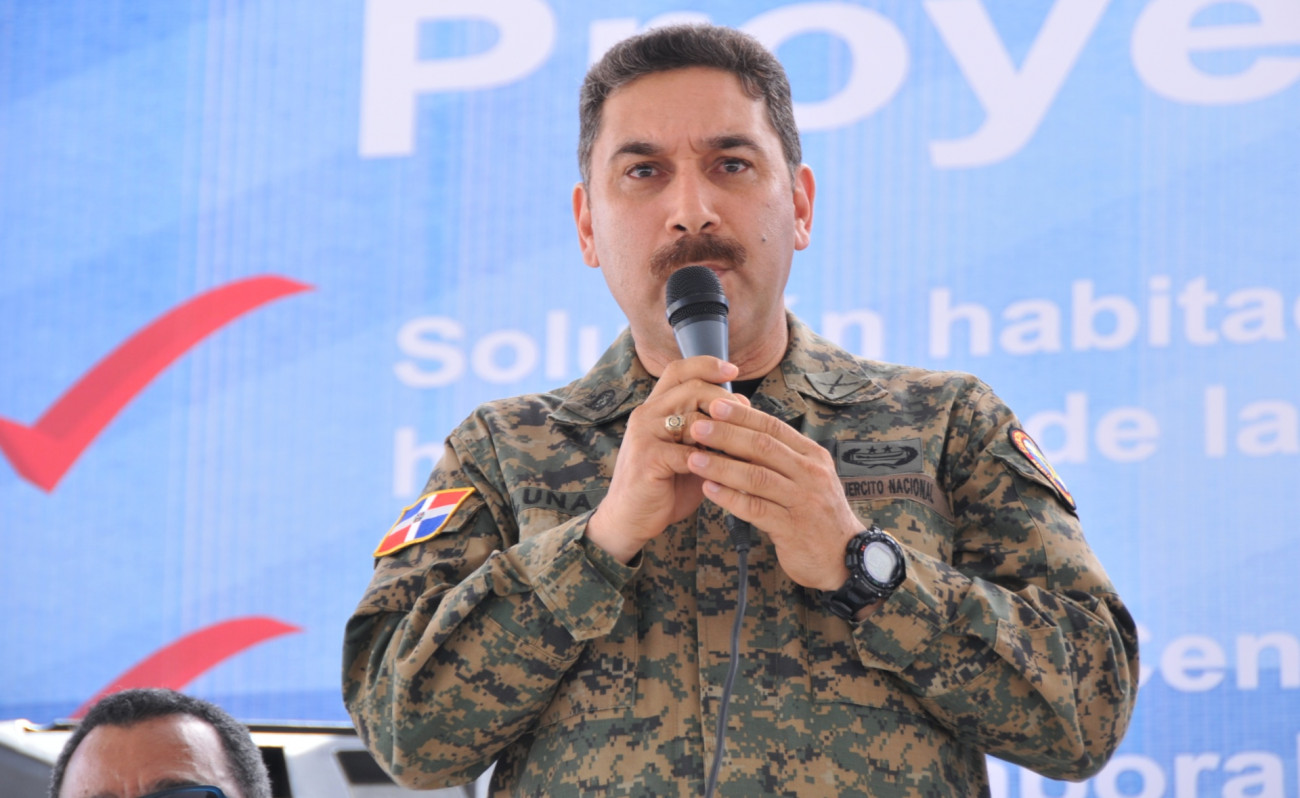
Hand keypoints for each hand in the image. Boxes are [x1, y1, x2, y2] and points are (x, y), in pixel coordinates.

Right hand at [586, 357, 742, 562]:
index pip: (678, 370)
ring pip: (693, 417)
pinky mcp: (648, 459)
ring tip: (741, 446)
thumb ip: (707, 432)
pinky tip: (726, 471)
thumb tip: (745, 416)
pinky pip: (689, 453)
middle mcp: (646, 415)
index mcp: (654, 409)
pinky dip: (713, 461)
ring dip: (723, 432)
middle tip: (745, 415)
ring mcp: (644, 435)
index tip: (733, 370)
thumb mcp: (688, 452)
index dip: (706, 365)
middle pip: (691, 388)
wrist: (630, 519)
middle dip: (725, 400)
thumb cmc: (663, 486)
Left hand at [684, 398, 858, 589]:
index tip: (715, 405)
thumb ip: (780, 456)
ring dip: (722, 466)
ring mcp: (804, 501)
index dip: (743, 415)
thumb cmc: (816, 512)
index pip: (774, 428)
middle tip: (697, 426)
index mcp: (812, 456)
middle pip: (763, 447)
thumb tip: (742, 428)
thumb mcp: (807, 477)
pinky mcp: (793, 528)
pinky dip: (730, 498)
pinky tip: (709, 490)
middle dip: (726, 435)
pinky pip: (756, 509)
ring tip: (694, 458)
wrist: (845, 556)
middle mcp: (811, 474)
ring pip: (757, 477)